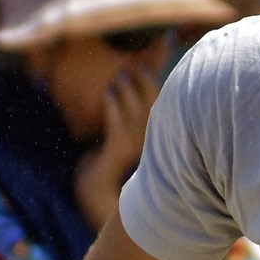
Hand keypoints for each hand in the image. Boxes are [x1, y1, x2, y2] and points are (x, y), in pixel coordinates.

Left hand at [73, 65, 161, 229]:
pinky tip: (106, 94)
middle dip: (147, 83)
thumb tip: (128, 90)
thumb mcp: (123, 138)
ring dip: (127, 91)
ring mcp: (135, 147)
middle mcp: (150, 143)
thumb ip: (130, 120)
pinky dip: (113, 107)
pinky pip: (117, 125)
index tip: (148, 67)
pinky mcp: (117, 151)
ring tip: (119, 77)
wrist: (96, 192)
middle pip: (155, 106)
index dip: (157, 87)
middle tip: (134, 66)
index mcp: (155, 138)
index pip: (163, 108)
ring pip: (137, 113)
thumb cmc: (108, 163)